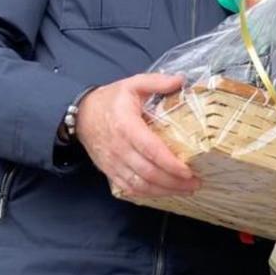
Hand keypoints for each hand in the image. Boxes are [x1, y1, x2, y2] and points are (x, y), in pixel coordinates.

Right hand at [76, 72, 198, 197]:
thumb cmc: (110, 100)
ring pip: (139, 184)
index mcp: (127, 126)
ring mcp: (113, 163)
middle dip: (173, 182)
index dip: (170, 163)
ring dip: (163, 191)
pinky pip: (129, 188)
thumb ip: (156, 82)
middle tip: (195, 183)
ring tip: (185, 190)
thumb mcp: (132, 84)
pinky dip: (147, 194)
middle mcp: (119, 148)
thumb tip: (180, 80)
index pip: (151, 150)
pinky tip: (164, 192)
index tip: (188, 170)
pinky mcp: (110, 171)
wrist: (80, 114)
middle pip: (148, 172)